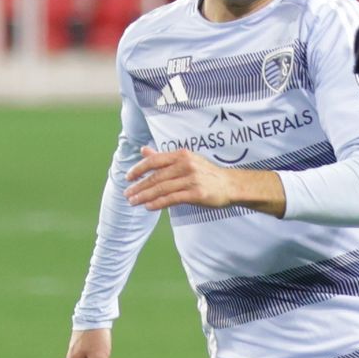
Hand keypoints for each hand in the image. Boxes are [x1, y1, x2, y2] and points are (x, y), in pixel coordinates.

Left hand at [124, 147, 238, 210]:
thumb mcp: (186, 160)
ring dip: (145, 196)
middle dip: (139, 186)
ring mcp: (192, 180)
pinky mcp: (197, 194)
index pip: (155, 161)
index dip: (139, 169)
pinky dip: (158, 203)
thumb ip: (163, 157)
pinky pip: (172, 199)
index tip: (128, 177)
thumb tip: (144, 150)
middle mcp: (186, 165)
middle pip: (156, 177)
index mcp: (182, 155)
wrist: (230, 185)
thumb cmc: (206, 173)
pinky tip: (148, 207)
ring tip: (134, 202)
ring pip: (162, 188)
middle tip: (127, 194)